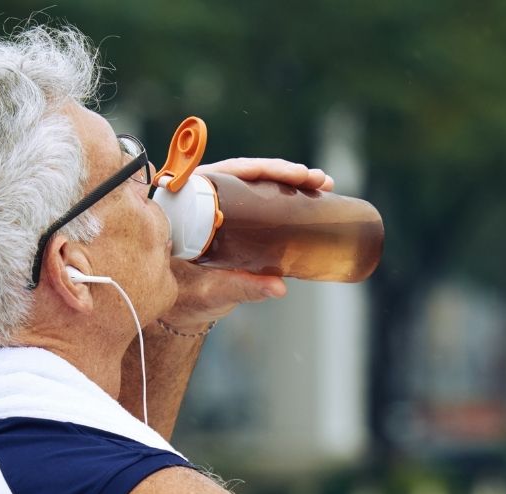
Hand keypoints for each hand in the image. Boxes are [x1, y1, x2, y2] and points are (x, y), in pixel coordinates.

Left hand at [152, 157, 333, 330]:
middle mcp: (203, 199)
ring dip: (292, 181)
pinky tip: (312, 194)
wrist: (183, 311)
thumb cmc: (188, 300)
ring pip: (257, 184)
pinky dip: (286, 195)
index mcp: (188, 204)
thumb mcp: (213, 292)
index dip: (263, 170)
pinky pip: (261, 199)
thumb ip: (242, 288)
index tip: (293, 176)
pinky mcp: (235, 219)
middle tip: (317, 180)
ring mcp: (221, 208)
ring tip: (322, 184)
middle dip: (286, 173)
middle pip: (248, 174)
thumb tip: (279, 287)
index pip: (229, 174)